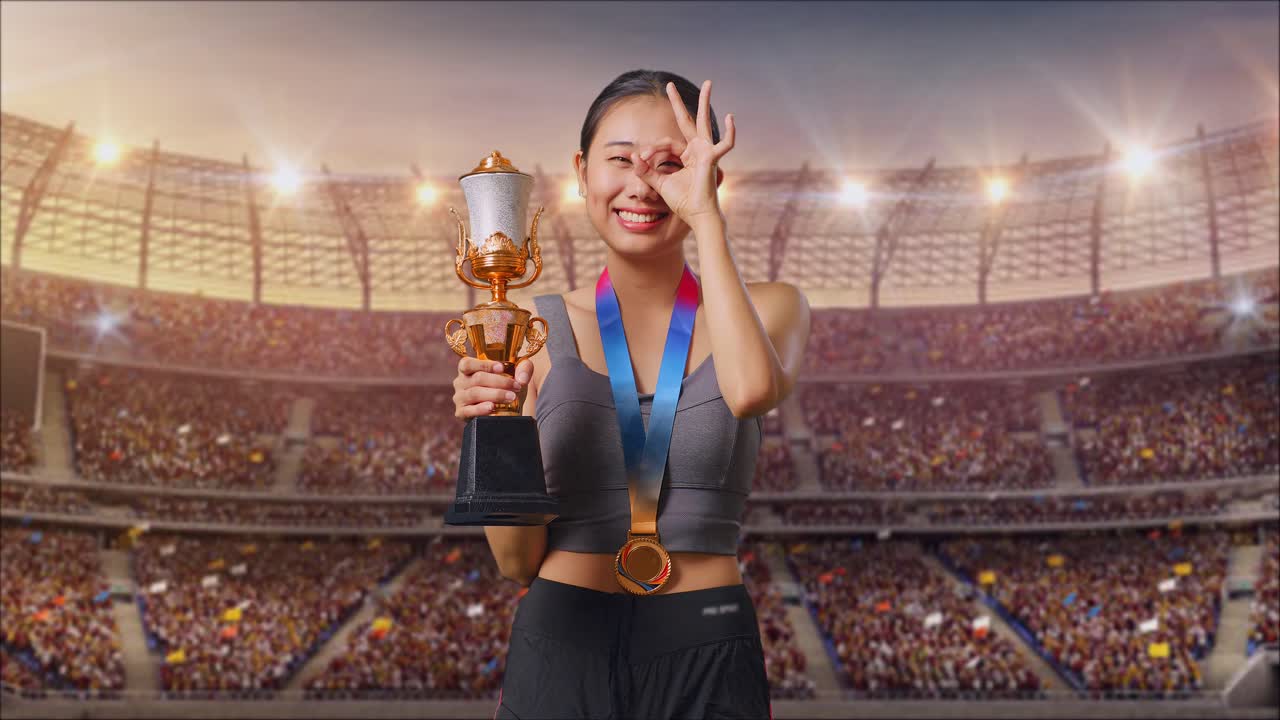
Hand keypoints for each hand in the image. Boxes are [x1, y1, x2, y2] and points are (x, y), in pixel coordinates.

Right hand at [452, 357, 532, 419]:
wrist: (506, 409)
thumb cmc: (507, 386)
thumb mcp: (517, 373)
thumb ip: (524, 369)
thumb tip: (522, 379)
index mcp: (468, 369)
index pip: (468, 363)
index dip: (484, 364)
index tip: (502, 368)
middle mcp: (460, 382)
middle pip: (477, 378)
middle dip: (499, 382)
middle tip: (516, 386)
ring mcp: (460, 398)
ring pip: (475, 393)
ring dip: (495, 395)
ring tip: (511, 397)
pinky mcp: (461, 413)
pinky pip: (469, 410)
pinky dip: (481, 409)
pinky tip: (492, 407)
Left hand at [629, 80, 735, 226]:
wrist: (695, 215)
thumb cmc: (682, 201)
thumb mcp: (659, 184)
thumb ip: (647, 171)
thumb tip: (633, 158)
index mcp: (686, 154)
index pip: (666, 142)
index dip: (652, 149)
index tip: (641, 158)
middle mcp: (696, 149)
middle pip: (687, 120)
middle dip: (679, 102)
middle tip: (670, 85)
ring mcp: (705, 151)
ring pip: (703, 122)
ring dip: (705, 102)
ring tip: (707, 84)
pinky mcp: (712, 158)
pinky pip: (725, 144)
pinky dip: (730, 133)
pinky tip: (730, 118)